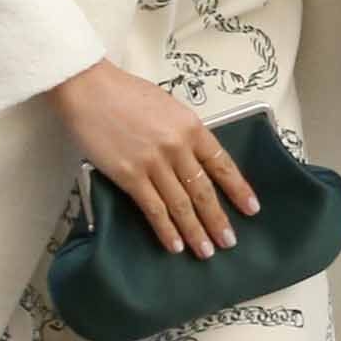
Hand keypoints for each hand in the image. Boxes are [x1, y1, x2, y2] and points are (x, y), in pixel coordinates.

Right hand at [46, 60, 261, 260]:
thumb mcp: (168, 107)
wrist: (89, 89)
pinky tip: (174, 245)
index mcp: (191, 127)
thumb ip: (184, 133)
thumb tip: (195, 159)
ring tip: (205, 251)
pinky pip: (153, 208)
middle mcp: (177, 147)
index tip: (251, 209)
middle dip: (218, 220)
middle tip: (229, 242)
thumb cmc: (125, 93)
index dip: (238, 190)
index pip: (222, 164)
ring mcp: (153, 163)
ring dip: (195, 231)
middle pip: (203, 191)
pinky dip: (165, 229)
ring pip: (181, 205)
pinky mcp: (129, 175)